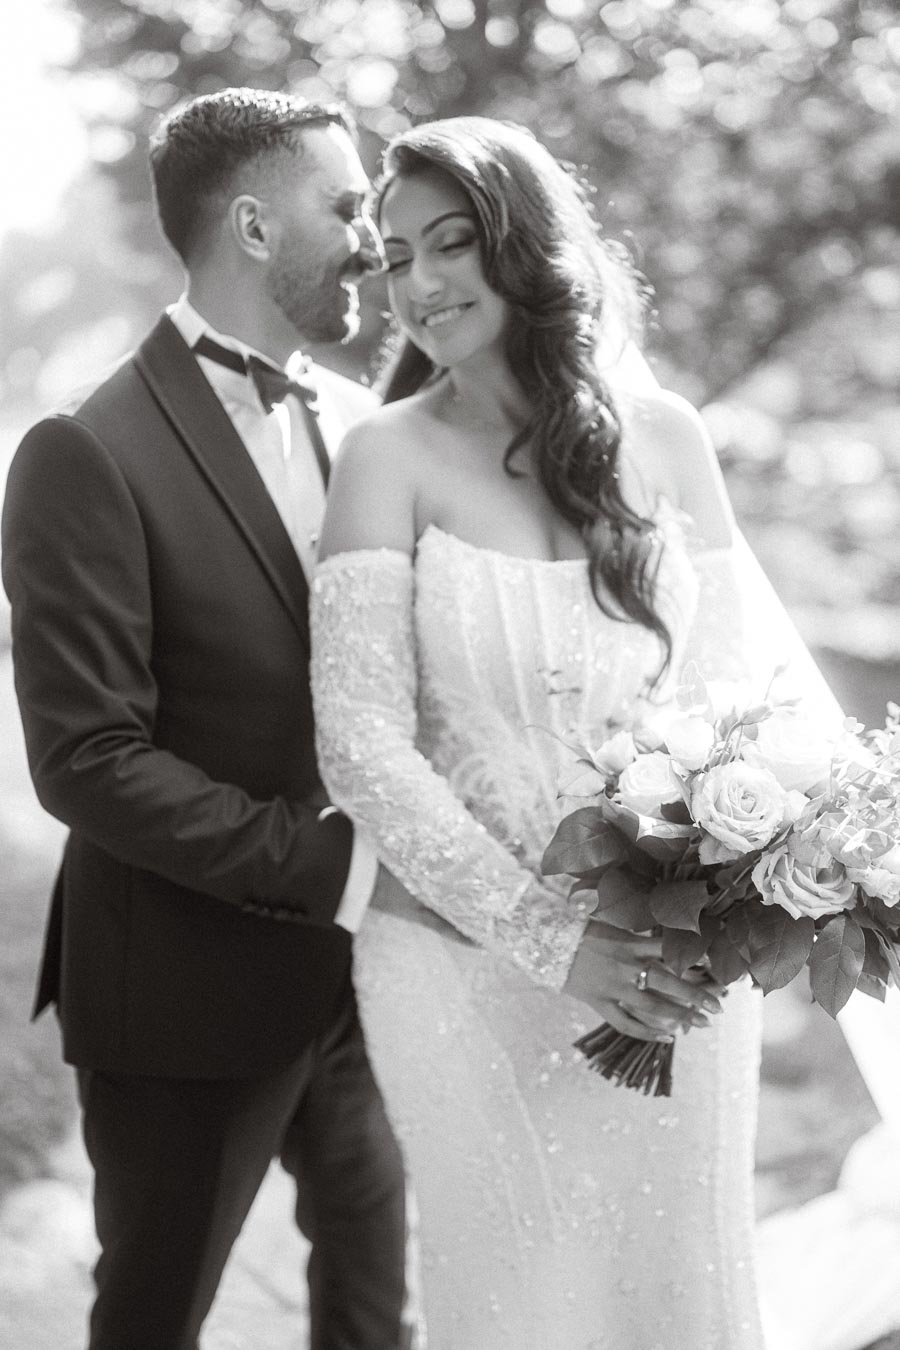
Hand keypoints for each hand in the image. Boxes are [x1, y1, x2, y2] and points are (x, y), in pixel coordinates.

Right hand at [564, 919, 724, 1041]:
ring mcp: (611, 986)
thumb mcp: (612, 924)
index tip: (717, 970)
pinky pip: (625, 1022)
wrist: (545, 941)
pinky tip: (667, 1038)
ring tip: (701, 1024)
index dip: (695, 961)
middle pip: (667, 982)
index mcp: (629, 942)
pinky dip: (647, 1033)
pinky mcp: (598, 1002)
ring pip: (651, 1006)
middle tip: (718, 1007)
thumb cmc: (581, 929)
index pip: (670, 952)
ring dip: (679, 1016)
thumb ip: (639, 933)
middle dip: (696, 995)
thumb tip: (670, 937)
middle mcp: (624, 965)